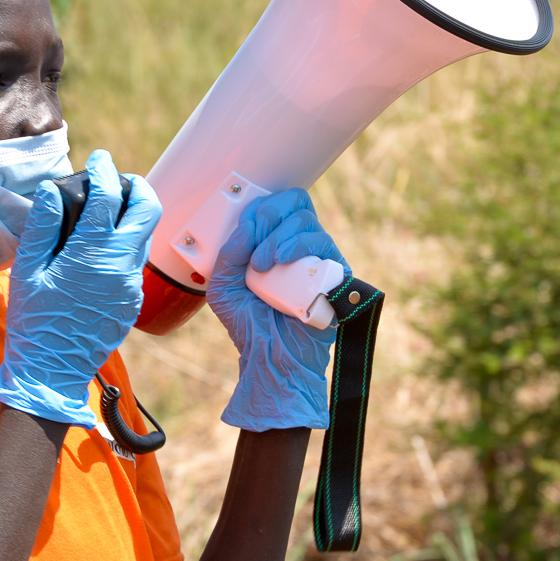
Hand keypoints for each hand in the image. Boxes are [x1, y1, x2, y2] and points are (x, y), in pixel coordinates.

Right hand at [0, 149, 161, 425]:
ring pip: (146, 235)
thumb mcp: (26, 270)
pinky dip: (127, 242)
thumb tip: (53, 191)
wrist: (50, 373)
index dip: (105, 170)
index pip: (110, 196)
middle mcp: (121, 266)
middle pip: (148, 208)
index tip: (98, 158)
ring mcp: (131, 285)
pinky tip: (104, 246)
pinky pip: (137, 260)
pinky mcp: (133, 301)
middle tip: (118, 179)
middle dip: (136, 186)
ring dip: (134, 214)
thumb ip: (43, 226)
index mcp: (92, 254)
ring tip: (110, 209)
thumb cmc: (32, 323)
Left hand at [208, 189, 347, 431]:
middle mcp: (301, 247)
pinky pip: (323, 244)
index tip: (244, 229)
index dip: (260, 207)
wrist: (270, 358)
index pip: (277, 204)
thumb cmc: (250, 325)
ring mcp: (320, 259)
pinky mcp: (336, 273)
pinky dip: (299, 246)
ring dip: (278, 237)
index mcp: (277, 243)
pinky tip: (281, 262)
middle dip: (270, 215)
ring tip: (262, 264)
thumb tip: (246, 224)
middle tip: (253, 242)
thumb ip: (228, 253)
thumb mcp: (224, 286)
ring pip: (306, 221)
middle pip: (296, 202)